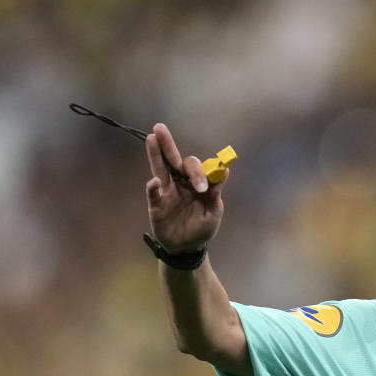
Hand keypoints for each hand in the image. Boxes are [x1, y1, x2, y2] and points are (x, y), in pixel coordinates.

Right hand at [145, 123, 225, 252]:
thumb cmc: (202, 228)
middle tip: (159, 128)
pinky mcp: (156, 206)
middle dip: (167, 145)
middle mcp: (179, 183)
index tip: (203, 188)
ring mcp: (166, 193)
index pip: (194, 167)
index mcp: (195, 183)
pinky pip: (153, 194)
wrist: (188, 248)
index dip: (198, 173)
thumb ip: (216, 192)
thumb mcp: (214, 211)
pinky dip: (153, 188)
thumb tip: (225, 169)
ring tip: (151, 138)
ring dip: (155, 155)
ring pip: (160, 169)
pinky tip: (155, 182)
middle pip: (172, 160)